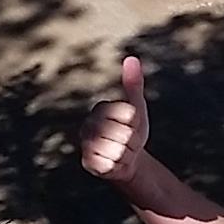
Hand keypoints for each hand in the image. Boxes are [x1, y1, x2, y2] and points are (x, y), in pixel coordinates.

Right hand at [79, 55, 152, 184]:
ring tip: (122, 151)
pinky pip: (109, 164)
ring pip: (116, 150)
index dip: (135, 123)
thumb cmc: (132, 130)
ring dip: (126, 154)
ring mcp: (86, 144)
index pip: (127, 114)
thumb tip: (132, 58)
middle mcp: (89, 124)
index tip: (133, 124)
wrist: (129, 159)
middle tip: (128, 141)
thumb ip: (133, 84)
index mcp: (100, 108)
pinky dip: (117, 165)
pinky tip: (114, 163)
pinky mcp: (87, 162)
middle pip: (122, 134)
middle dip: (132, 140)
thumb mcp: (137, 106)